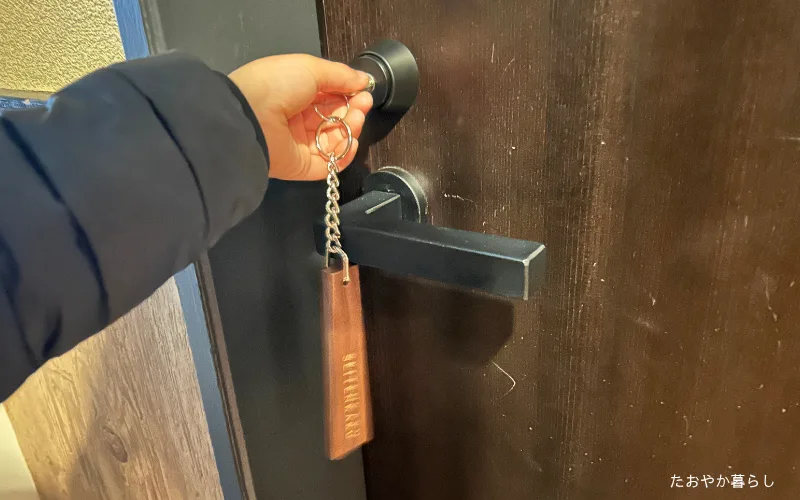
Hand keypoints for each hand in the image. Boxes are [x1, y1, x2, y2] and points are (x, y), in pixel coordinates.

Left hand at [229, 54, 372, 180]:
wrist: (251, 116)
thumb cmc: (278, 85)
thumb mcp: (310, 68)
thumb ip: (340, 75)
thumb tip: (364, 80)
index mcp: (296, 94)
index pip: (329, 96)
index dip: (349, 93)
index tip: (364, 89)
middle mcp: (298, 120)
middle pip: (335, 118)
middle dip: (353, 109)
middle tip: (364, 103)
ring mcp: (301, 145)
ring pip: (336, 140)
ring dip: (351, 128)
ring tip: (356, 118)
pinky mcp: (303, 167)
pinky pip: (331, 163)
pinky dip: (345, 152)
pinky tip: (351, 139)